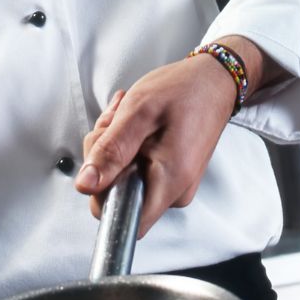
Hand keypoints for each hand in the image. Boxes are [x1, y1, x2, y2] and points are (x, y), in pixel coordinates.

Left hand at [75, 36, 281, 237]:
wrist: (214, 80)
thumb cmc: (183, 90)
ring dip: (112, 148)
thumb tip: (85, 185)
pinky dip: (124, 147)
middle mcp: (174, 191)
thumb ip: (110, 151)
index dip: (102, 194)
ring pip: (120, 180)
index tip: (105, 160)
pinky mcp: (168, 175)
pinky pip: (132, 170)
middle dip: (103, 160)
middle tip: (114, 126)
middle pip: (116, 196)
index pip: (122, 219)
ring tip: (125, 119)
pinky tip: (132, 124)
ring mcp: (172, 185)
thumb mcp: (137, 113)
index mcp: (170, 181)